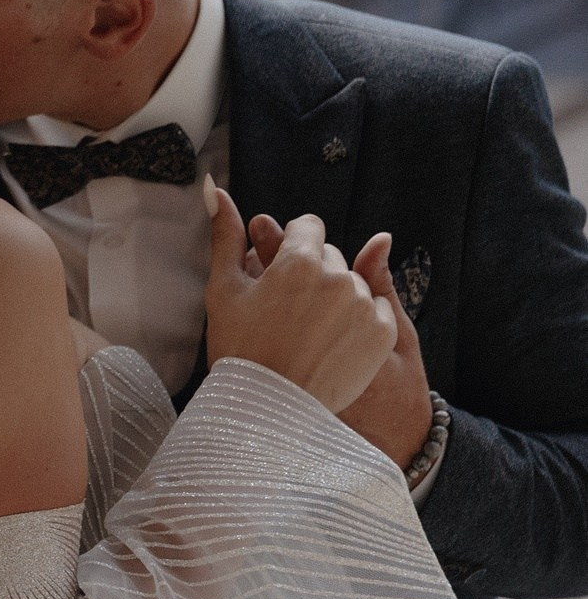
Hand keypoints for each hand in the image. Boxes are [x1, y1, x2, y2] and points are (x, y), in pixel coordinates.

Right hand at [205, 189, 395, 412]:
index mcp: (300, 261)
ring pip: (350, 283)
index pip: (308, 226)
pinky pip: (372, 309)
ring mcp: (364, 305)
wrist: (269, 409)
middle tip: (285, 310)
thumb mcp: (224, 290)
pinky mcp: (383, 332)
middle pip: (329, 255)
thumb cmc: (239, 348)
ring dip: (332, 297)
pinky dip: (355, 321)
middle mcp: (339, 276)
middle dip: (311, 273)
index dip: (290, 248)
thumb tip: (214, 189)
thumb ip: (225, 236)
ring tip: (305, 331)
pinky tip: (329, 342)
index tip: (279, 277)